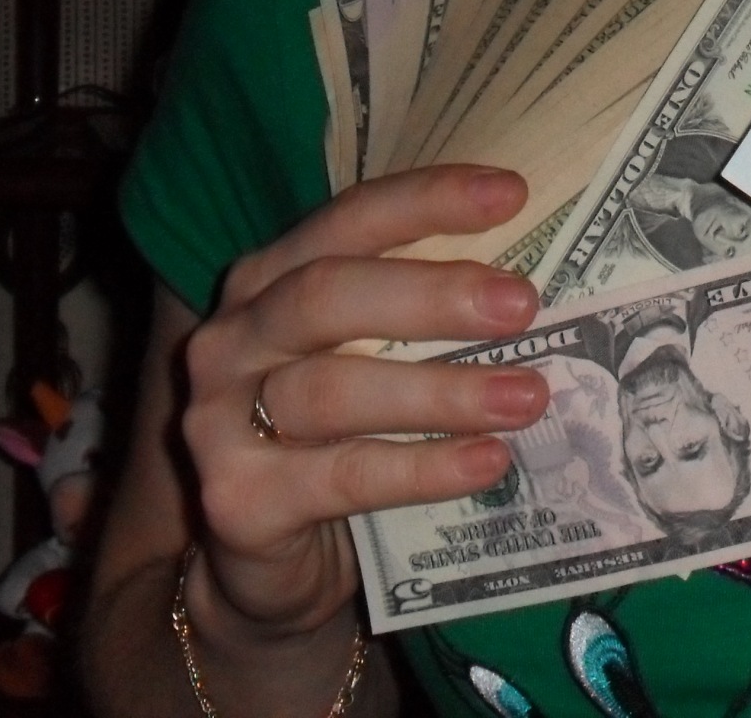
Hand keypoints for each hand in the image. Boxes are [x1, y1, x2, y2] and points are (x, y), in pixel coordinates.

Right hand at [177, 165, 549, 639]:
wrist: (257, 557)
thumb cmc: (330, 434)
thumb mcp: (362, 357)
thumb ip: (416, 314)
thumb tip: (530, 287)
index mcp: (268, 280)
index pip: (347, 219)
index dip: (426, 200)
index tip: (513, 193)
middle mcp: (233, 337)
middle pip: (326, 295)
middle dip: (431, 295)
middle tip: (523, 303)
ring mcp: (220, 419)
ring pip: (332, 391)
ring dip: (440, 391)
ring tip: (527, 396)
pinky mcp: (236, 500)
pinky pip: (341, 476)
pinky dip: (422, 468)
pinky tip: (488, 461)